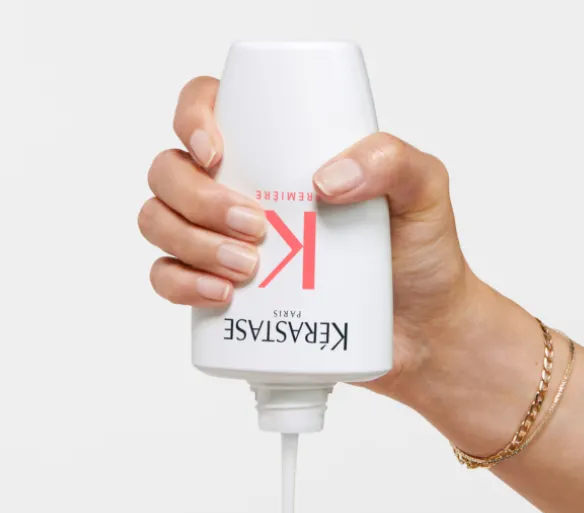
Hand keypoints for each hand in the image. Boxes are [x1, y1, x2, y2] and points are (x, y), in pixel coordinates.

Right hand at [139, 77, 479, 406]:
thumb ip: (393, 161)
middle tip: (255, 227)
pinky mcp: (222, 292)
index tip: (218, 153)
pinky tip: (220, 295)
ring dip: (188, 241)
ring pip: (159, 222)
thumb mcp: (424, 192)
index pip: (208, 108)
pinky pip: (166, 279)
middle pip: (170, 172)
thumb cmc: (418, 255)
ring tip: (247, 268)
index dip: (192, 119)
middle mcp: (239, 189)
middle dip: (197, 198)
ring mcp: (223, 241)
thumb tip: (325, 178)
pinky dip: (179, 284)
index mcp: (276, 150)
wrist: (420, 333)